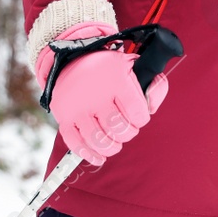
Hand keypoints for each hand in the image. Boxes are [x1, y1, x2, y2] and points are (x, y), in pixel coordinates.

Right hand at [34, 22, 168, 165]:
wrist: (72, 59)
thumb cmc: (108, 68)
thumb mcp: (135, 66)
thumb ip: (154, 84)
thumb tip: (151, 108)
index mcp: (116, 80)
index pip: (137, 113)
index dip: (142, 119)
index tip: (138, 116)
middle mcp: (96, 95)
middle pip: (118, 129)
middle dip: (128, 133)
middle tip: (127, 129)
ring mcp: (78, 108)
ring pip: (98, 139)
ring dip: (112, 146)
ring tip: (115, 142)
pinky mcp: (64, 117)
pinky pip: (75, 143)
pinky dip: (89, 154)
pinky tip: (99, 157)